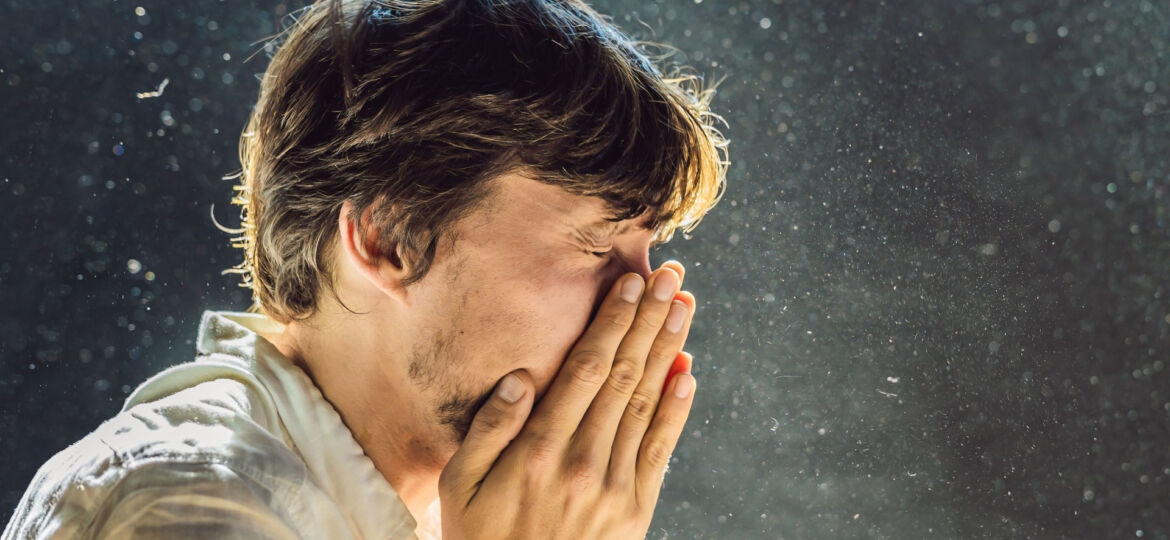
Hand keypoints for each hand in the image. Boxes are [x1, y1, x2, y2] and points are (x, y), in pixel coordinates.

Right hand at [439, 263, 696, 538]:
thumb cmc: (480, 539)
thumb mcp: (458, 486)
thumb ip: (488, 429)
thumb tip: (521, 377)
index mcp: (538, 449)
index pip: (585, 369)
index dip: (611, 322)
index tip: (629, 282)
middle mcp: (582, 461)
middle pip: (624, 375)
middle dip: (648, 320)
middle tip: (670, 276)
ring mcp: (614, 486)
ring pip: (647, 403)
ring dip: (669, 350)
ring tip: (683, 306)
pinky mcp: (634, 509)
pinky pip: (660, 449)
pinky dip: (677, 408)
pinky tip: (688, 372)